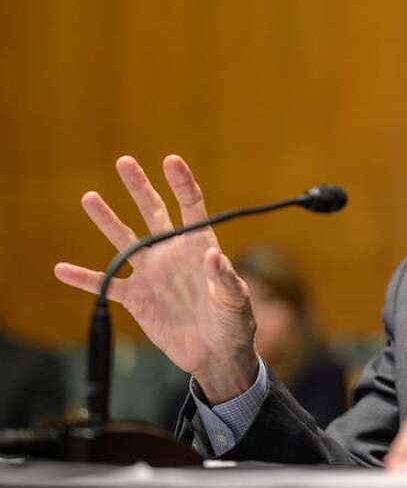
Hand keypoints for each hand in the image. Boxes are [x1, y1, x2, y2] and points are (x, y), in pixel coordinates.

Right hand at [54, 155, 258, 403]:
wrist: (216, 354)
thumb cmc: (234, 324)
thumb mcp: (236, 301)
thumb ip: (226, 279)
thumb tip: (214, 256)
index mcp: (200, 247)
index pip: (191, 207)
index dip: (182, 183)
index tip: (170, 161)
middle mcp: (172, 253)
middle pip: (153, 212)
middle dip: (140, 187)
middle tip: (125, 162)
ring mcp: (152, 274)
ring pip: (126, 240)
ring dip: (107, 219)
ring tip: (90, 197)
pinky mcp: (137, 298)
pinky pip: (106, 284)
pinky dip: (84, 278)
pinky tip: (61, 269)